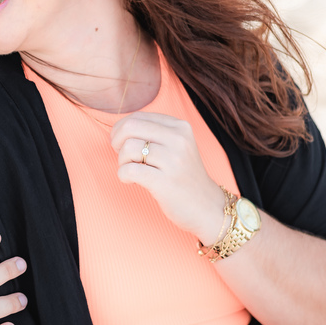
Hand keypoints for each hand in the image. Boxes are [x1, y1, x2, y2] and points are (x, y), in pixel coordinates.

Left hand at [110, 112, 227, 240]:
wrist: (208, 207)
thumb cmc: (184, 176)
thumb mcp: (177, 146)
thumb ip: (154, 132)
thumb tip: (119, 128)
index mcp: (180, 127)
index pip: (138, 117)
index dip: (121, 130)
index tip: (123, 144)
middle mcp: (179, 140)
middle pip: (130, 127)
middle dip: (117, 142)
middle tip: (124, 157)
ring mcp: (173, 161)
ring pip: (128, 148)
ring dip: (122, 161)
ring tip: (132, 170)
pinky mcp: (165, 182)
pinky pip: (129, 170)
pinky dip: (123, 175)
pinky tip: (132, 181)